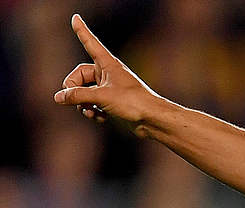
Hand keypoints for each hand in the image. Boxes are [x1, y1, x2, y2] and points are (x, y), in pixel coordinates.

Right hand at [52, 14, 160, 129]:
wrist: (153, 120)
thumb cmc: (133, 103)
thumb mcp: (101, 97)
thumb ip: (77, 95)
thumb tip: (58, 97)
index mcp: (108, 64)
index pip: (90, 43)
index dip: (82, 32)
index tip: (75, 17)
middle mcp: (108, 74)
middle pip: (79, 76)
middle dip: (74, 89)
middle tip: (72, 100)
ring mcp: (110, 88)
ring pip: (85, 93)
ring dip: (83, 104)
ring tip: (90, 112)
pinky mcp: (112, 103)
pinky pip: (93, 104)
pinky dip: (93, 111)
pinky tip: (101, 118)